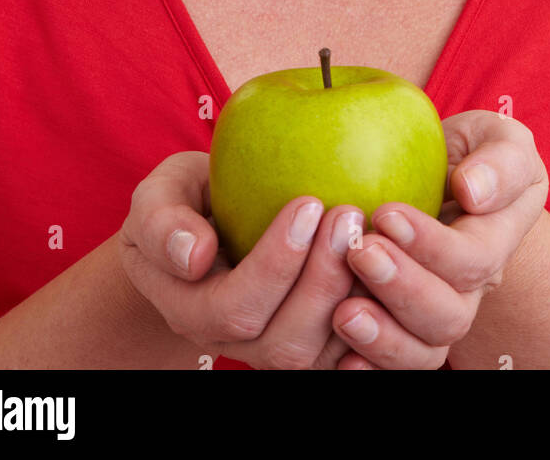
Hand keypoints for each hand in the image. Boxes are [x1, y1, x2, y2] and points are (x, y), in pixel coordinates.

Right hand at [117, 151, 372, 368]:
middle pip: (282, 345)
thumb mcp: (160, 194)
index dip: (274, 265)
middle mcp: (231, 343)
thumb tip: (195, 255)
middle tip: (348, 214)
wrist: (206, 227)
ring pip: (319, 357)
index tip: (308, 202)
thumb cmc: (187, 201)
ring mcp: (273, 350)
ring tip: (368, 232)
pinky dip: (373, 318)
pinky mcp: (312, 347)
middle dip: (320, 282)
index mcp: (189, 308)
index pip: (232, 309)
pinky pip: (347, 355)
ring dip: (350, 295)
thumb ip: (162, 220)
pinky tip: (389, 264)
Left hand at [330, 110, 548, 369]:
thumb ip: (500, 160)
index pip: (472, 260)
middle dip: (403, 289)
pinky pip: (392, 364)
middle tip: (360, 251)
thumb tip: (472, 191)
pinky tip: (340, 358)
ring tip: (344, 311)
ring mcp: (433, 314)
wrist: (446, 180)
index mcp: (496, 240)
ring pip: (423, 351)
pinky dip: (369, 367)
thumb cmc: (470, 152)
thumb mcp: (496, 137)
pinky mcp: (399, 328)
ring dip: (383, 338)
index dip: (431, 246)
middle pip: (448, 315)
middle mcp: (469, 289)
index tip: (386, 213)